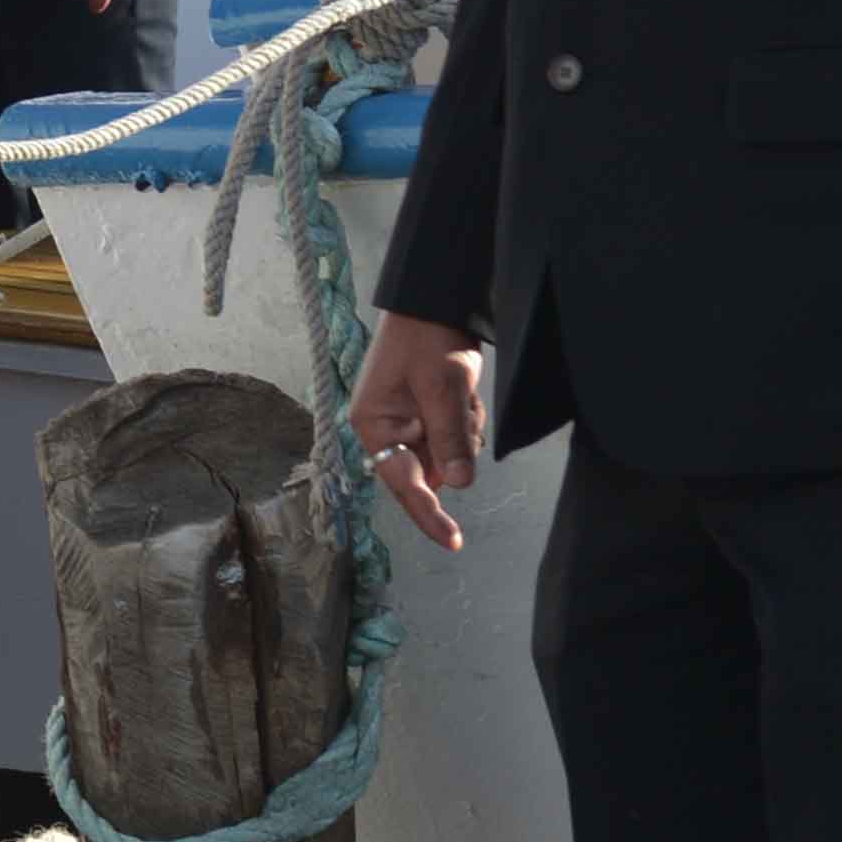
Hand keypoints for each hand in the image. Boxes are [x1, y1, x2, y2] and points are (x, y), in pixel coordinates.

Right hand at [349, 311, 487, 552]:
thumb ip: (451, 437)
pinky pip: (453, 437)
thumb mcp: (444, 386)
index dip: (429, 513)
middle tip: (465, 412)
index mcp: (374, 423)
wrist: (434, 301)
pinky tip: (466, 396)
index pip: (403, 482)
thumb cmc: (428, 339)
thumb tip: (458, 486)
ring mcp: (406, 421)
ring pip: (446, 454)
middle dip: (455, 450)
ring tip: (465, 397)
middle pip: (428, 469)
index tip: (453, 540)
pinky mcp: (425, 413)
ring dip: (464, 434)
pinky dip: (466, 423)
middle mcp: (385, 428)